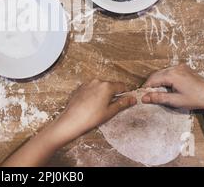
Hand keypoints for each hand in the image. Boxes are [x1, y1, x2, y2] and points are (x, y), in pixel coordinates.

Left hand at [1, 79, 135, 166]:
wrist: (71, 121)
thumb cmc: (90, 118)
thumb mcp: (110, 112)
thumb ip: (122, 103)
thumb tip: (132, 99)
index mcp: (107, 86)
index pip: (122, 86)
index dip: (125, 93)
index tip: (126, 100)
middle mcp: (97, 82)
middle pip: (111, 86)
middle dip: (113, 94)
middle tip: (111, 107)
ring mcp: (87, 84)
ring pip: (100, 87)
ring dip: (103, 95)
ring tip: (100, 108)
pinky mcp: (80, 88)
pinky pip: (91, 89)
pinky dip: (94, 95)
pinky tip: (91, 106)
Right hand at [141, 64, 203, 113]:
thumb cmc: (195, 99)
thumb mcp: (175, 101)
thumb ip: (158, 98)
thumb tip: (144, 98)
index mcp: (172, 75)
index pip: (152, 79)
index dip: (146, 87)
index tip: (143, 95)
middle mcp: (176, 68)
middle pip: (156, 74)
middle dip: (151, 83)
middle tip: (148, 94)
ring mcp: (181, 67)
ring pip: (163, 72)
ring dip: (158, 80)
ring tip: (157, 91)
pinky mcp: (185, 68)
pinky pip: (170, 71)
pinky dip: (165, 77)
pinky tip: (167, 86)